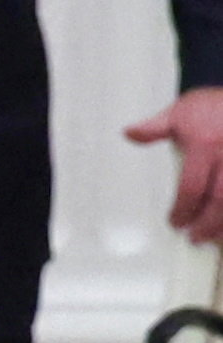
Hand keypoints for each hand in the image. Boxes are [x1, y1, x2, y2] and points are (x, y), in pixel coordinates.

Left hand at [123, 87, 222, 244]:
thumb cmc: (214, 105)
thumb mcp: (182, 110)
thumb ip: (156, 127)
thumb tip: (129, 133)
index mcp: (204, 144)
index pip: (192, 186)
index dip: (183, 208)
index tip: (175, 222)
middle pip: (220, 199)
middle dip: (207, 223)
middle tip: (195, 237)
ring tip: (215, 237)